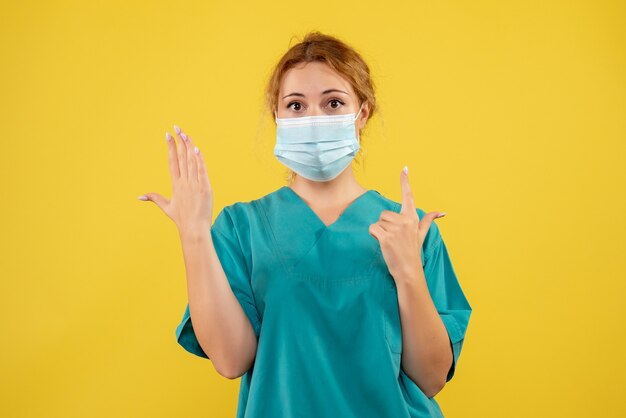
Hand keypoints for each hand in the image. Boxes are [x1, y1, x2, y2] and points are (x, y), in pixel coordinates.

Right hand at [138, 125, 213, 236]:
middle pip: (181, 157)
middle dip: (179, 141)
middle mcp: (184, 182)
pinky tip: (197, 149)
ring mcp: (194, 185)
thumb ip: (154, 198)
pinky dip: (199, 160)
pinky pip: (202, 171)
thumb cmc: (182, 219)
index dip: (170, 147)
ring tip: (185, 133)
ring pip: (191, 161)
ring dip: (188, 146)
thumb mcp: (166, 207)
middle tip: (176, 127)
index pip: (172, 161)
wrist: (193, 230)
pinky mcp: (205, 188)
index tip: (168, 135)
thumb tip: (139, 196)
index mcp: (176, 184)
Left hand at [368, 166, 445, 280]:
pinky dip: (374, 235)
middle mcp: (405, 220)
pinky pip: (373, 228)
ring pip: (378, 221)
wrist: (409, 271)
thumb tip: (442, 212)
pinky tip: (383, 243)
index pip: (408, 196)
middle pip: (384, 213)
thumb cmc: (413, 251)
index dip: (405, 181)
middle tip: (393, 238)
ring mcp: (396, 229)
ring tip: (390, 242)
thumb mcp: (422, 234)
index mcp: (413, 218)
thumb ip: (429, 220)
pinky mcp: (385, 237)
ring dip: (380, 231)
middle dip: (385, 225)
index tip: (404, 168)